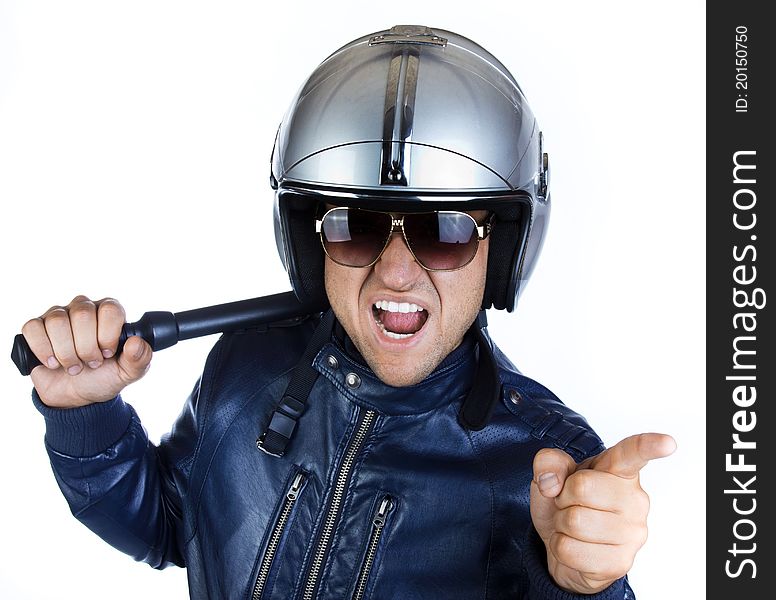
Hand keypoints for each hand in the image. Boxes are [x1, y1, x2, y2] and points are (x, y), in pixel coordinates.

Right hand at [22, 295, 152, 407]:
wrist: (76, 396)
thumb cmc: (103, 378)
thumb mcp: (127, 373)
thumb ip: (140, 358)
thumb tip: (136, 342)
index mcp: (110, 314)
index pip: (110, 309)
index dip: (108, 335)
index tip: (107, 354)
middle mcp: (84, 309)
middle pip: (83, 314)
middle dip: (86, 347)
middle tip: (91, 363)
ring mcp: (59, 316)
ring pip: (57, 321)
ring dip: (66, 352)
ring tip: (73, 366)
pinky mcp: (36, 328)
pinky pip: (33, 328)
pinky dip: (43, 350)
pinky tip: (53, 363)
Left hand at [529, 433, 675, 593]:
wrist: (562, 544)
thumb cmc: (564, 503)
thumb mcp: (550, 475)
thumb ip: (548, 463)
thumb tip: (552, 483)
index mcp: (619, 470)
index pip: (634, 453)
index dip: (649, 446)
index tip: (668, 443)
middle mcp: (634, 498)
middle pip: (581, 487)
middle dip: (562, 497)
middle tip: (570, 504)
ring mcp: (633, 532)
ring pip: (574, 522)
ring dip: (561, 525)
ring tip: (573, 526)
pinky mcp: (622, 562)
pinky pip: (570, 551)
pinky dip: (560, 548)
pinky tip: (576, 546)